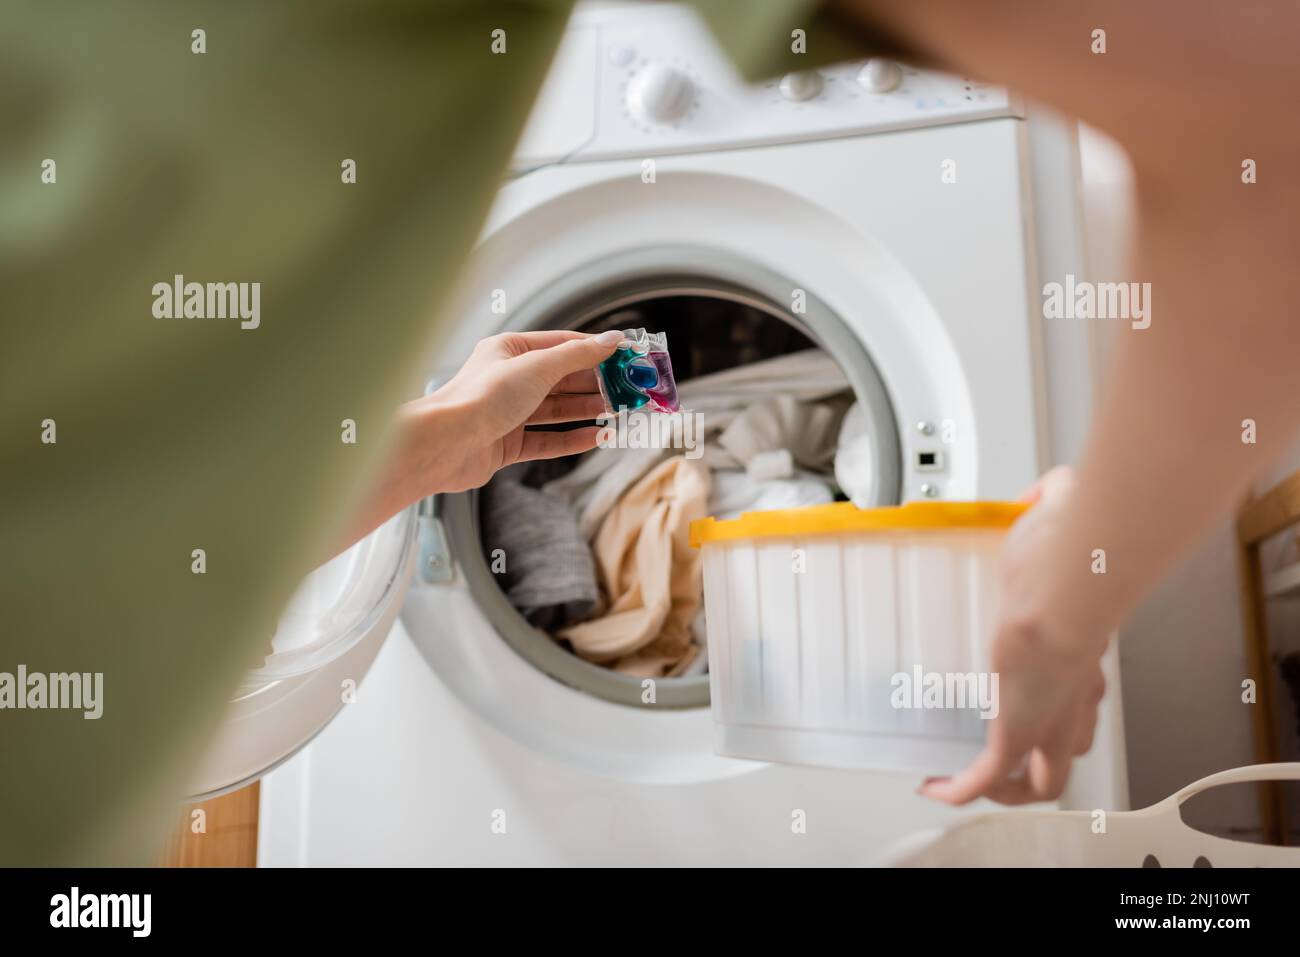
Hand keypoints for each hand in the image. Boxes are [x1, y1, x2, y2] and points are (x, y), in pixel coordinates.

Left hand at [414, 329, 621, 492]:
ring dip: (589, 410)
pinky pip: (548, 439)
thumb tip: (611, 340)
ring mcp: (509, 413)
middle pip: (562, 379)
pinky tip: (598, 436)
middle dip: (596, 384)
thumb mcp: (537, 367)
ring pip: (557, 410)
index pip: (562, 345)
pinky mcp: (508, 444)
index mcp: (510, 351)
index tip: (626, 356)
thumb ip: (577, 355)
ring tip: (619, 411)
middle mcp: (509, 380)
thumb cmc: (482, 398)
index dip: (596, 350)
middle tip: (629, 389)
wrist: (446, 444)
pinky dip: (573, 438)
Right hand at [919, 467, 1109, 804]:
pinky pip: (985, 779)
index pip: (1081, 702)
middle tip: (998, 758)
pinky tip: (932, 787)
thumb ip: (1052, 500)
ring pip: (1041, 781)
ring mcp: (1048, 720)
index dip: (1059, 711)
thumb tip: (1037, 495)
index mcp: (1084, 659)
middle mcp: (1074, 700)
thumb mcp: (1064, 517)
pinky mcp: (1016, 731)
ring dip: (1005, 789)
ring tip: (965, 780)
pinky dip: (957, 790)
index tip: (1028, 701)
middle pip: (1067, 755)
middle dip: (1038, 766)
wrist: (1070, 589)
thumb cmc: (1072, 559)